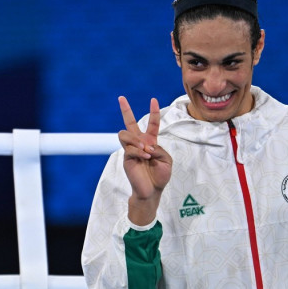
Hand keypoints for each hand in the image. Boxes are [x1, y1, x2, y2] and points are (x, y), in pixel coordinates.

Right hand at [118, 96, 171, 223]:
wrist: (152, 191)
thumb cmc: (160, 176)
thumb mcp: (166, 160)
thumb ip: (159, 149)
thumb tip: (146, 145)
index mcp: (151, 141)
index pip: (152, 124)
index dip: (153, 112)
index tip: (153, 99)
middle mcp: (139, 143)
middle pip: (129, 123)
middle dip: (125, 110)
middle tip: (121, 97)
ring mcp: (131, 150)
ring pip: (125, 134)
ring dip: (137, 140)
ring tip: (146, 151)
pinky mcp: (126, 158)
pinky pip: (129, 148)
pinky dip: (139, 151)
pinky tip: (145, 157)